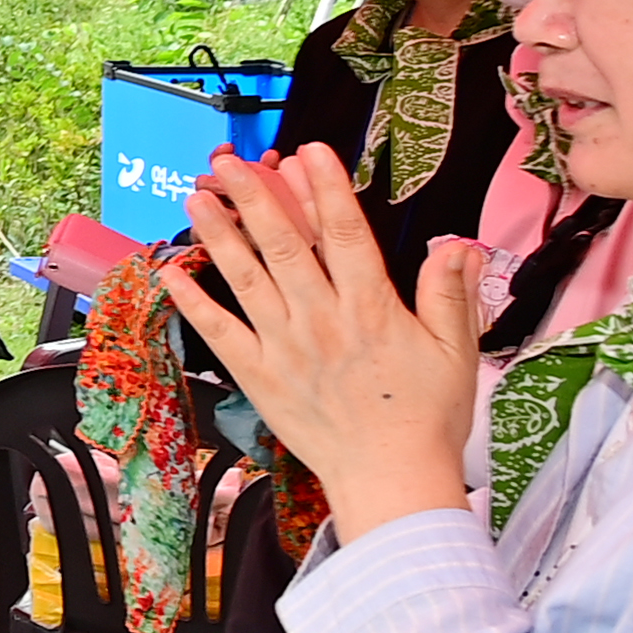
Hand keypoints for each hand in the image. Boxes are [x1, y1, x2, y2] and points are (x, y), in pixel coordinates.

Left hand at [159, 143, 481, 540]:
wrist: (393, 481)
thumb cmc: (427, 419)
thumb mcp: (456, 351)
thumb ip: (450, 293)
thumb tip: (460, 244)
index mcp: (372, 307)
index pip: (344, 232)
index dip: (325, 187)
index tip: (309, 151)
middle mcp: (322, 319)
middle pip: (283, 244)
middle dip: (255, 195)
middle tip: (230, 160)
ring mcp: (285, 347)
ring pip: (245, 278)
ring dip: (219, 235)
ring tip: (198, 197)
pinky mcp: (260, 376)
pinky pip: (219, 332)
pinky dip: (194, 301)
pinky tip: (172, 271)